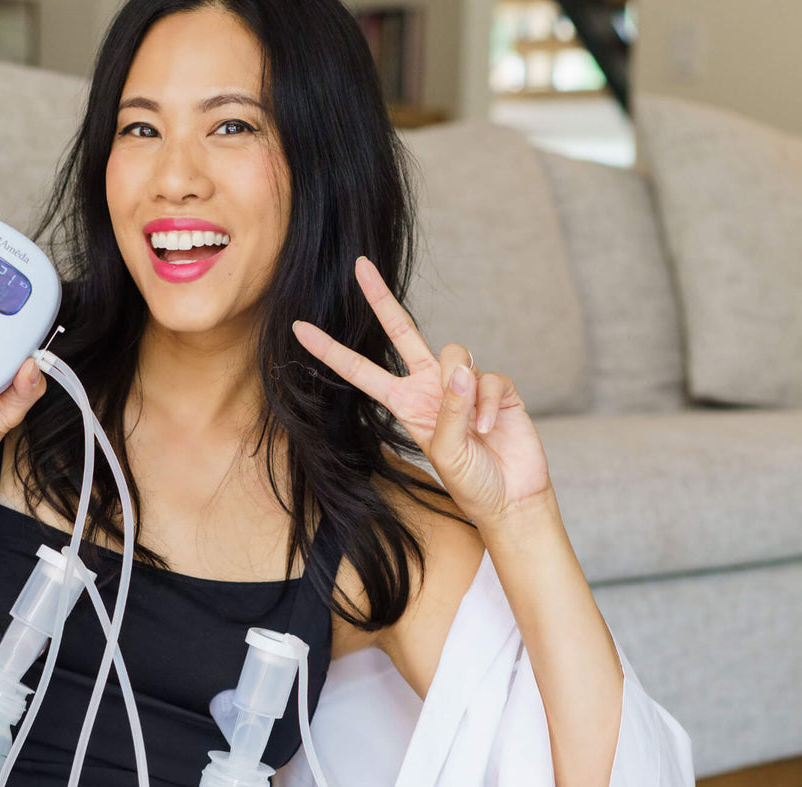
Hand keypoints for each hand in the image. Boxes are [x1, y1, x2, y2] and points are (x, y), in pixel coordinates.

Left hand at [292, 256, 551, 528]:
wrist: (510, 496)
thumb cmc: (471, 481)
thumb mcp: (446, 452)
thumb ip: (448, 411)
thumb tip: (459, 370)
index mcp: (405, 403)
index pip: (361, 371)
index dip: (331, 352)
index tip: (299, 330)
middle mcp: (430, 386)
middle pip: (402, 331)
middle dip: (382, 298)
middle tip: (359, 266)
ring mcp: (463, 383)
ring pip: (457, 354)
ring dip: (462, 392)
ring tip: (472, 429)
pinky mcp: (495, 386)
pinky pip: (487, 379)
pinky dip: (486, 405)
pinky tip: (488, 429)